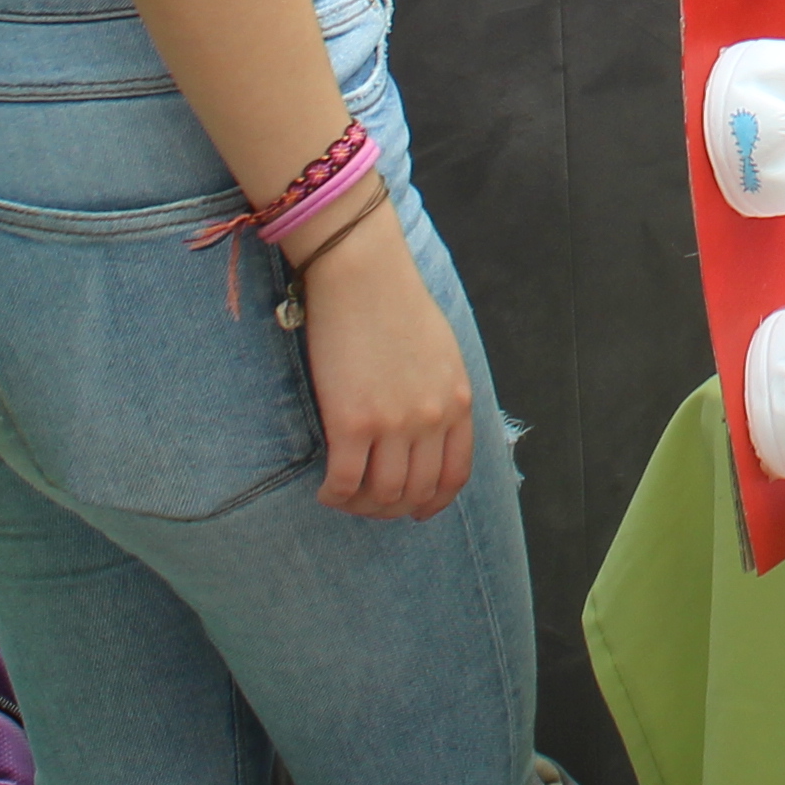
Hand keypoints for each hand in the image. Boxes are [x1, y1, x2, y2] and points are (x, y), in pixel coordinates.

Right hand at [295, 207, 476, 518]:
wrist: (363, 273)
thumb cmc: (396, 303)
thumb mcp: (441, 352)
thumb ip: (441, 393)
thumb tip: (428, 429)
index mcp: (458, 401)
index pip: (455, 475)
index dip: (434, 502)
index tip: (416, 510)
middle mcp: (432, 419)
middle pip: (418, 491)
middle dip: (394, 509)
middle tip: (369, 505)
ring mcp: (394, 424)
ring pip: (383, 495)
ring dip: (362, 506)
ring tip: (344, 497)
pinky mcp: (353, 423)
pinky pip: (345, 482)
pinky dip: (335, 496)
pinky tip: (326, 490)